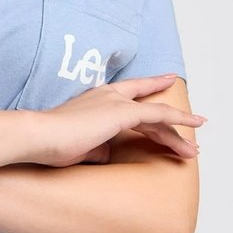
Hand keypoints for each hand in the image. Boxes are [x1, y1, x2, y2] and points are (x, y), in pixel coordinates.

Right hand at [26, 74, 205, 167]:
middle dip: (170, 121)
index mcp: (96, 100)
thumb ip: (98, 145)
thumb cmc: (52, 145)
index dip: (150, 88)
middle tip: (192, 127)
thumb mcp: (81, 145)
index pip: (130, 95)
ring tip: (192, 149)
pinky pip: (159, 115)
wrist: (39, 137)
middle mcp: (108, 95)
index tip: (165, 80)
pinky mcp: (122, 112)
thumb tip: (108, 151)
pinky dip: (178, 121)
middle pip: (148, 108)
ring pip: (157, 114)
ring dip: (177, 132)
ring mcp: (116, 102)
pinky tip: (193, 129)